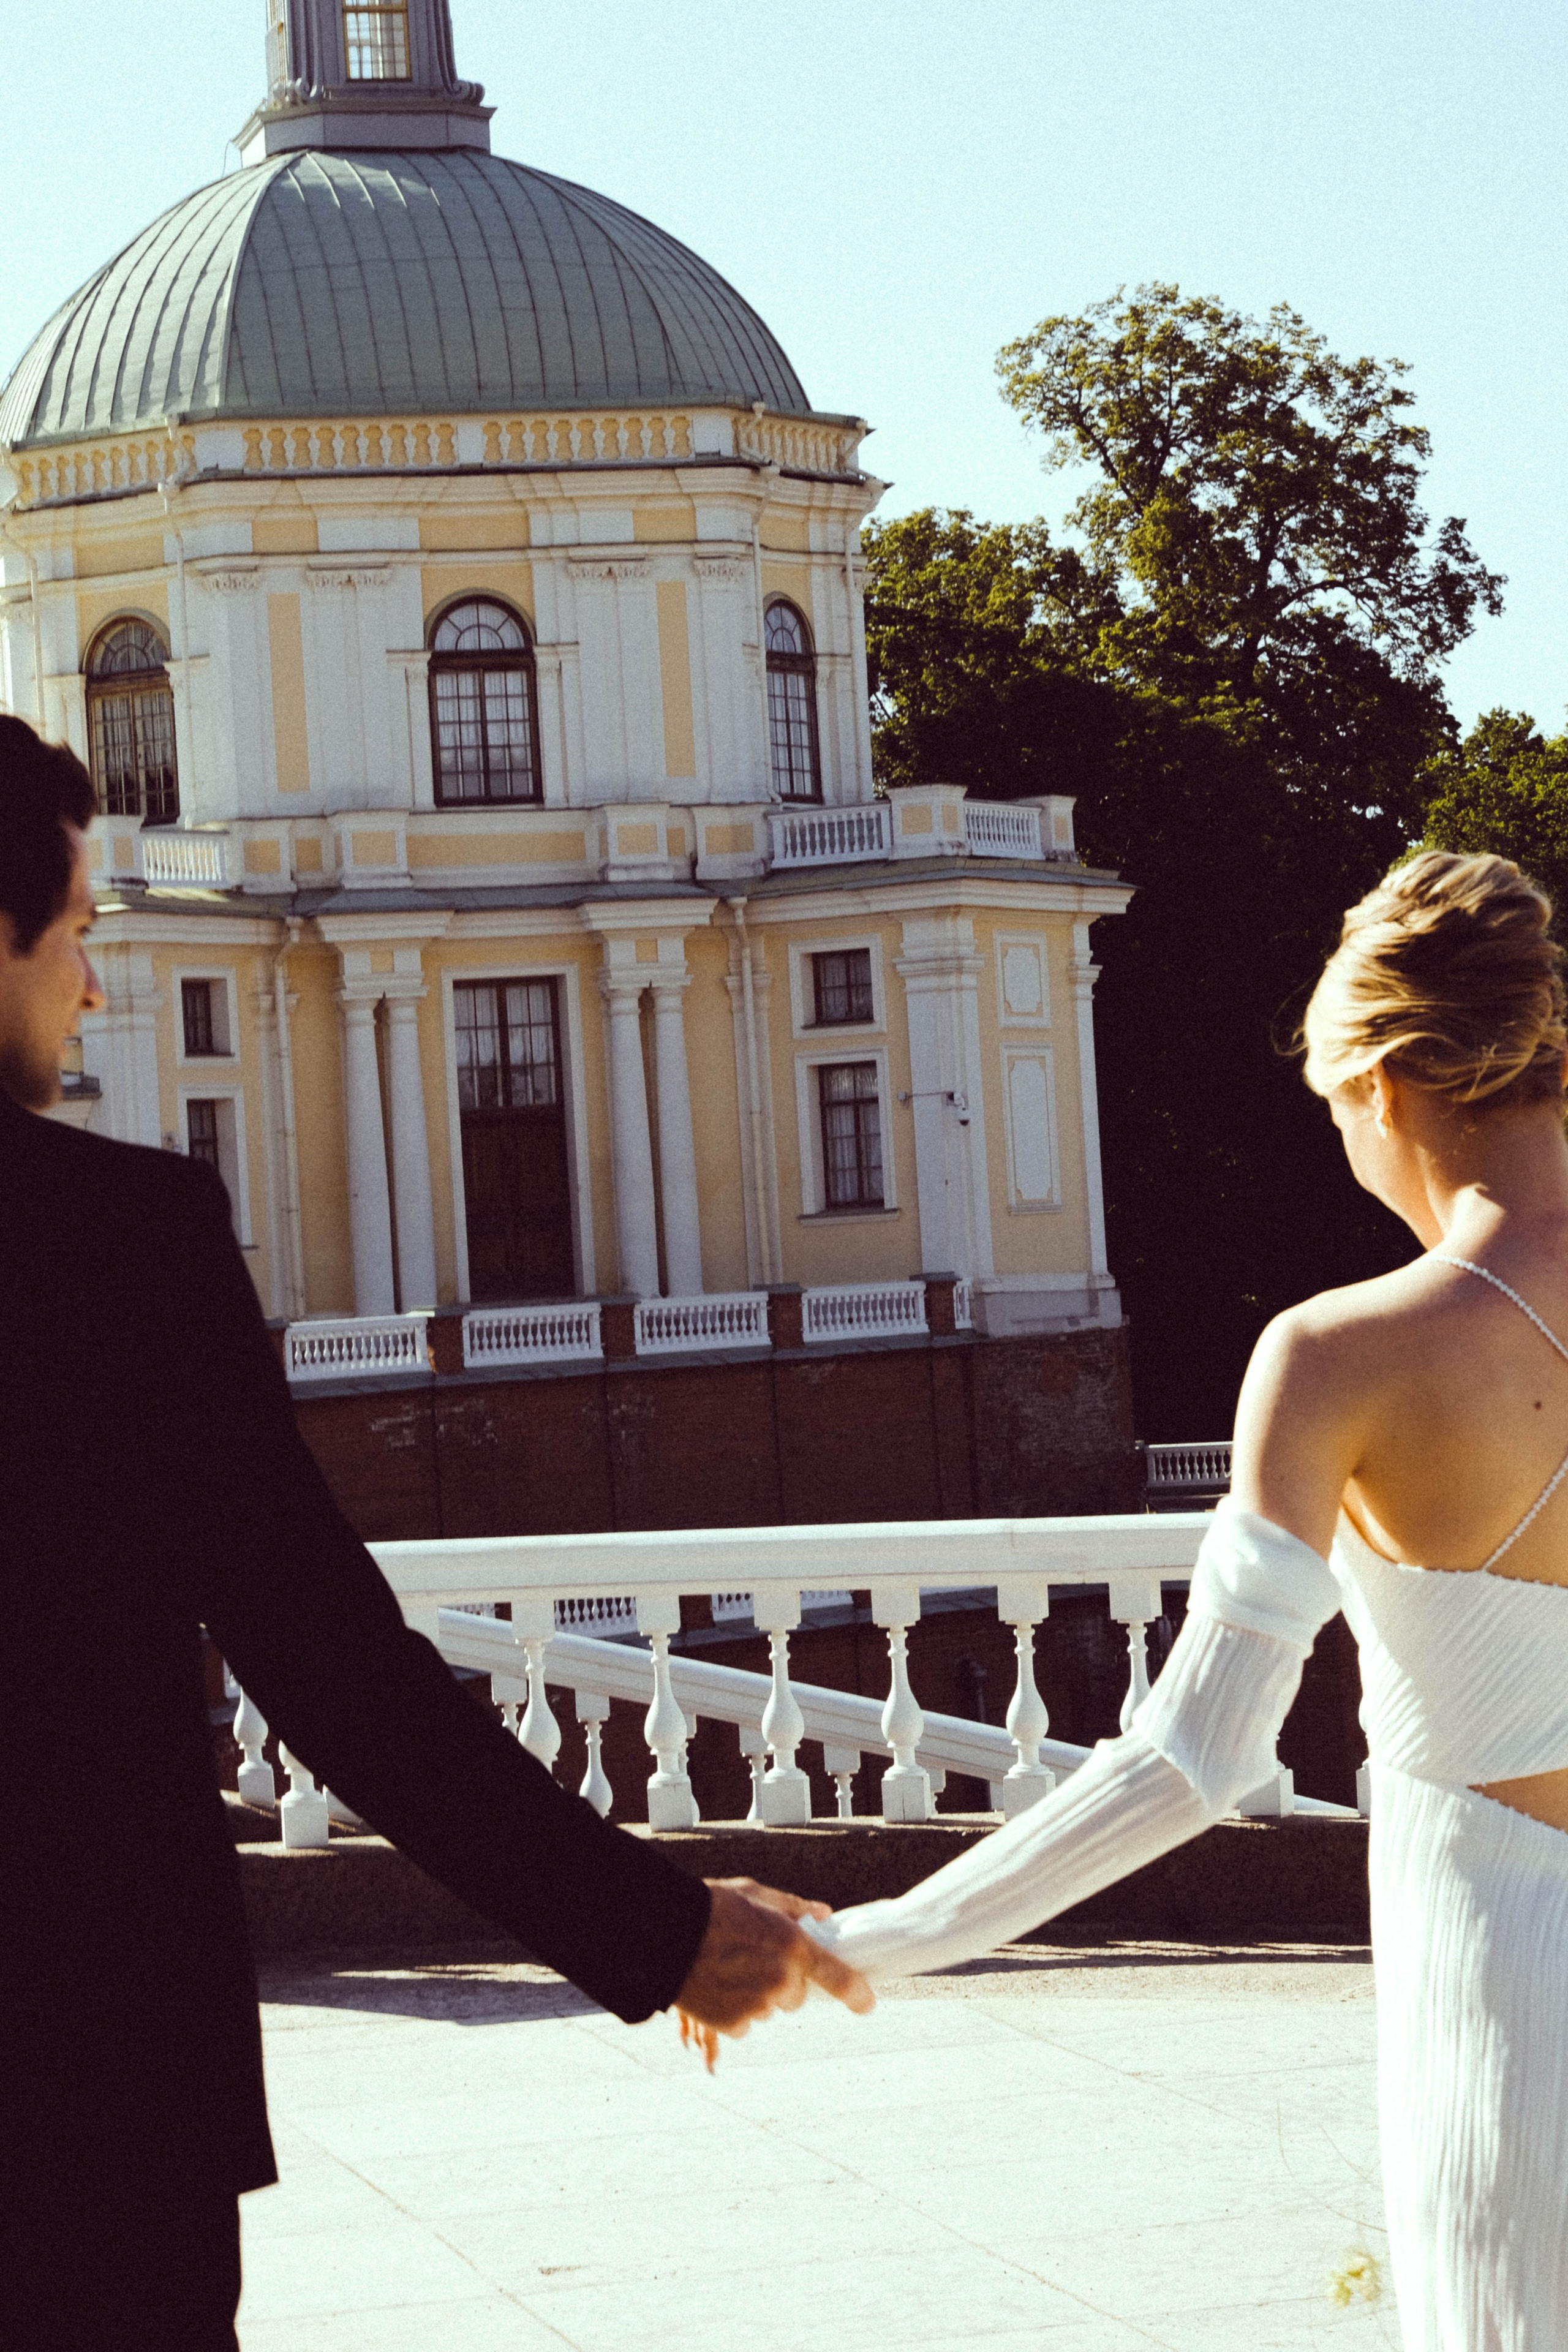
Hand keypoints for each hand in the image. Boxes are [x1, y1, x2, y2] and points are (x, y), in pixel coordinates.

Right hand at [673, 1876, 873, 2067]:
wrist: (664, 1933)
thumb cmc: (711, 1907)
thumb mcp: (755, 1894)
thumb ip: (794, 1908)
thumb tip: (824, 1914)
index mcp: (792, 1945)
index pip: (837, 1977)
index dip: (856, 1993)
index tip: (867, 2004)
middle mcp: (780, 1979)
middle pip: (797, 1995)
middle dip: (782, 1981)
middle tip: (755, 1958)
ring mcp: (757, 2005)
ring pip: (770, 2007)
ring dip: (757, 1995)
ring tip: (728, 1967)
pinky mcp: (734, 2023)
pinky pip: (745, 2022)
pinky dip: (735, 2009)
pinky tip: (717, 1985)